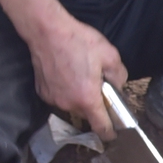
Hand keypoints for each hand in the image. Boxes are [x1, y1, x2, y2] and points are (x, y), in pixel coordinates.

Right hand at [30, 18, 126, 136]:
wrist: (47, 30)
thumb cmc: (78, 41)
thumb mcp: (109, 55)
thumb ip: (119, 76)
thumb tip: (118, 86)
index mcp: (87, 99)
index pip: (101, 128)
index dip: (110, 132)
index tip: (114, 132)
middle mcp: (69, 104)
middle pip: (87, 115)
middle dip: (94, 105)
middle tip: (97, 85)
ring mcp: (53, 99)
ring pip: (72, 105)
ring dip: (79, 97)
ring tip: (80, 75)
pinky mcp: (43, 92)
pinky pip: (59, 97)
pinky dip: (65, 90)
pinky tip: (66, 73)